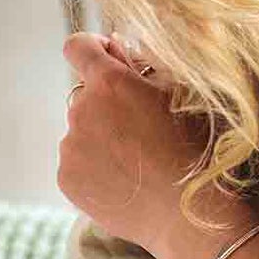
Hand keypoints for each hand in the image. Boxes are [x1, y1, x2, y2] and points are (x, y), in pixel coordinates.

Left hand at [55, 33, 258, 258]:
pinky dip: (93, 165)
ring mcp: (70, 148)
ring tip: (135, 158)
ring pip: (80, 130)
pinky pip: (76, 161)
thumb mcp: (179, 88)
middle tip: (139, 124)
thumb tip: (115, 45)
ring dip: (100, 135)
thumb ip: (142, 60)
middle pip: (84, 94)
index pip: (78, 46)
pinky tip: (123, 177)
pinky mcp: (66, 179)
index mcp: (108, 82)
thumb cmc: (192, 146)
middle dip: (106, 101)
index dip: (93, 49)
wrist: (185, 214)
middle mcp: (81, 111)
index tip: (109, 60)